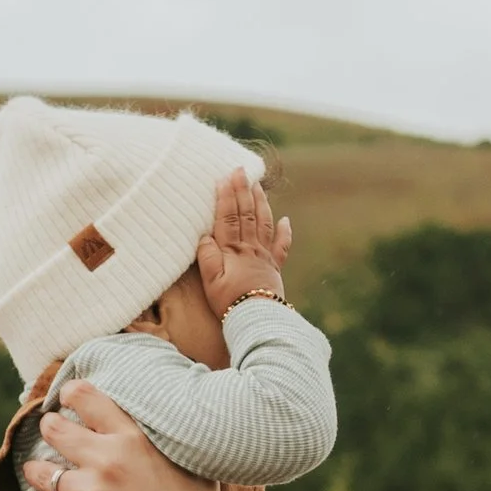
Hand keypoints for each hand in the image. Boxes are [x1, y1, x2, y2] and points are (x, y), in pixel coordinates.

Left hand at [30, 379, 236, 490]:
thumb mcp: (188, 459)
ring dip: (38, 470)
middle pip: (54, 429)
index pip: (85, 397)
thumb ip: (163, 436)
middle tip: (51, 432)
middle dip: (49, 429)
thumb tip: (159, 415)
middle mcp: (109, 461)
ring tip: (37, 470)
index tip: (66, 400)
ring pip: (43, 472)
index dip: (69, 395)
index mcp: (134, 438)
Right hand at [196, 169, 291, 317]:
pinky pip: (282, 246)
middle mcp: (250, 248)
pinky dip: (285, 231)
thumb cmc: (229, 302)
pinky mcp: (274, 268)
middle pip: (247, 214)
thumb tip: (205, 236)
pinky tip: (285, 220)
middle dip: (243, 190)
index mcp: (232, 250)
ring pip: (264, 223)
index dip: (226, 196)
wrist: (257, 319)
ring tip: (258, 185)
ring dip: (261, 202)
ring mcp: (264, 256)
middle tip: (241, 170)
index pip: (228, 217)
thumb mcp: (210, 282)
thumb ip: (207, 257)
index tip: (225, 177)